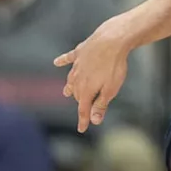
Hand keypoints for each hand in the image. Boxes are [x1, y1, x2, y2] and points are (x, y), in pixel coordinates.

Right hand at [56, 17, 132, 132]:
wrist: (111, 40)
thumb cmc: (114, 66)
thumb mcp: (111, 89)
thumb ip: (101, 105)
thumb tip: (94, 121)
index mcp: (86, 89)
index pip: (83, 109)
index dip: (83, 120)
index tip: (82, 129)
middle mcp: (77, 78)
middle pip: (77, 94)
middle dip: (80, 102)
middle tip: (85, 108)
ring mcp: (77, 65)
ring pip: (71, 79)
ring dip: (70, 87)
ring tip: (66, 93)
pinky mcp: (80, 52)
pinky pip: (69, 58)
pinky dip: (63, 61)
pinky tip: (57, 62)